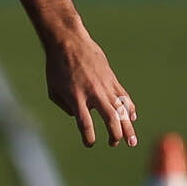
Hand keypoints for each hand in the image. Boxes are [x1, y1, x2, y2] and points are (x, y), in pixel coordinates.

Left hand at [45, 29, 136, 147]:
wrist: (69, 41)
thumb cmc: (56, 67)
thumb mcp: (53, 90)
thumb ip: (65, 106)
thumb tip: (78, 116)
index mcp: (76, 97)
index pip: (85, 124)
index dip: (89, 137)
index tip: (90, 143)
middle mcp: (93, 92)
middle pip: (110, 118)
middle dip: (115, 135)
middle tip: (115, 144)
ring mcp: (105, 85)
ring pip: (121, 109)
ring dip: (128, 126)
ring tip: (131, 140)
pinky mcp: (112, 78)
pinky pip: (124, 96)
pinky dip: (130, 108)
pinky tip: (132, 117)